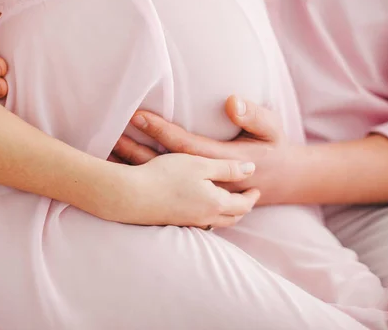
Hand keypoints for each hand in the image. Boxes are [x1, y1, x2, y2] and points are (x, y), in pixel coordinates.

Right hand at [109, 153, 259, 228]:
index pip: (243, 205)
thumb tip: (251, 170)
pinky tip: (200, 207)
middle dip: (242, 208)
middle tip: (246, 198)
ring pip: (215, 223)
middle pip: (232, 218)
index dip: (252, 197)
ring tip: (226, 203)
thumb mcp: (200, 164)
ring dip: (226, 214)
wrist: (131, 195)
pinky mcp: (173, 222)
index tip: (256, 189)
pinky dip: (208, 216)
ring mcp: (188, 223)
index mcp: (216, 203)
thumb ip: (227, 168)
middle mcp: (205, 218)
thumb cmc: (166, 176)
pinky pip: (199, 223)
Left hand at [112, 96, 294, 204]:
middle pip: (167, 166)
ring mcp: (203, 194)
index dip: (160, 130)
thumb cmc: (273, 149)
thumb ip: (254, 116)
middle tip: (111, 133)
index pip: (185, 144)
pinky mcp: (199, 200)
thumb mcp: (272, 129)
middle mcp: (209, 181)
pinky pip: (167, 190)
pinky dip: (145, 180)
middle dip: (137, 151)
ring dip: (135, 166)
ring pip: (163, 182)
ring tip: (110, 149)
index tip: (137, 115)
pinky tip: (125, 169)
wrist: (283, 182)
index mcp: (224, 161)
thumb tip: (231, 102)